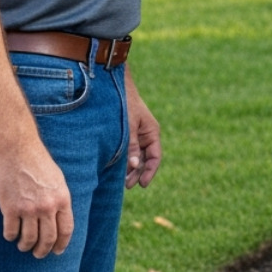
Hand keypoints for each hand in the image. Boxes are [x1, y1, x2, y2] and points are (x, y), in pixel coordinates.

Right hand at [0, 141, 73, 257]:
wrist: (17, 149)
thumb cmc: (38, 162)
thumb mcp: (58, 179)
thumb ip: (59, 199)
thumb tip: (60, 218)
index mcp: (62, 199)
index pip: (66, 230)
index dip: (62, 244)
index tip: (57, 251)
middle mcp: (47, 207)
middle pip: (48, 239)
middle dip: (43, 251)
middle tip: (38, 254)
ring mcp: (29, 209)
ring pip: (29, 239)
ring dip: (26, 246)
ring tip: (23, 246)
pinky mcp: (11, 208)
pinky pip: (11, 232)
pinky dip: (11, 236)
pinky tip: (11, 235)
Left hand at [124, 73, 161, 188]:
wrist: (116, 86)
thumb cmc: (125, 104)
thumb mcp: (128, 127)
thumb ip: (131, 146)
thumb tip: (134, 166)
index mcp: (152, 132)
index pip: (155, 157)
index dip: (150, 172)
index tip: (142, 184)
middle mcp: (147, 135)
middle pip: (145, 159)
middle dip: (138, 173)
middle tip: (128, 185)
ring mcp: (138, 134)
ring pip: (137, 156)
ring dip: (131, 168)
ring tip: (123, 181)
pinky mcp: (129, 133)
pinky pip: (130, 150)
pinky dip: (126, 159)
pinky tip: (118, 168)